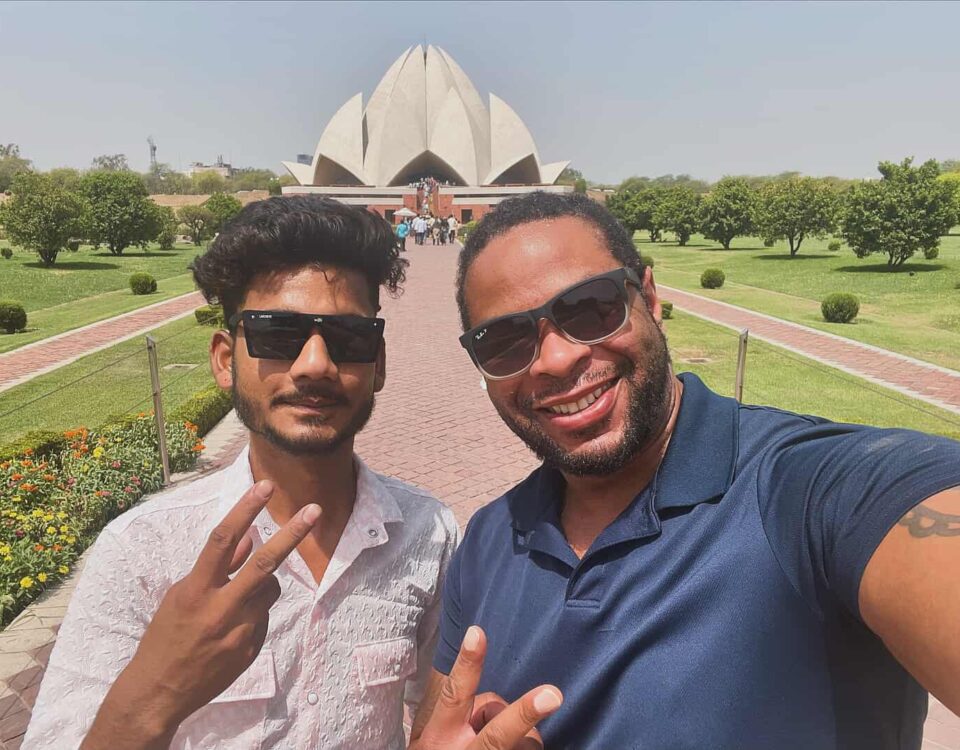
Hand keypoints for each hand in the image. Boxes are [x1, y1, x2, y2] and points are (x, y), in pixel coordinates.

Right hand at [83, 481, 319, 747]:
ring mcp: (240, 631)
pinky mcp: (252, 648)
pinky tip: (230, 629)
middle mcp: (220, 609)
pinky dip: (254, 612)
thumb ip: (219, 566)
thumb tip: (250, 534)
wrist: (160, 692)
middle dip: (292, 534)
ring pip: (270, 589)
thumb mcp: (183, 594)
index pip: (222, 540)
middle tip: (314, 510)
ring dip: (262, 583)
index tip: (265, 485)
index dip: (245, 510)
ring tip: (235, 597)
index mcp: (195, 590)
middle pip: (264, 564)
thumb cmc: (166, 634)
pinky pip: (264, 617)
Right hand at [413, 626, 562, 749]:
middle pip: (497, 734)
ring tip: (506, 746)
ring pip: (527, 745)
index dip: (467, 666)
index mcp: (439, 737)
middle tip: (554, 695)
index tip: (478, 632)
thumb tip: (499, 709)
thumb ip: (463, 718)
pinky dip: (528, 749)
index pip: (453, 696)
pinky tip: (516, 748)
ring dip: (525, 742)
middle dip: (523, 715)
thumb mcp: (436, 741)